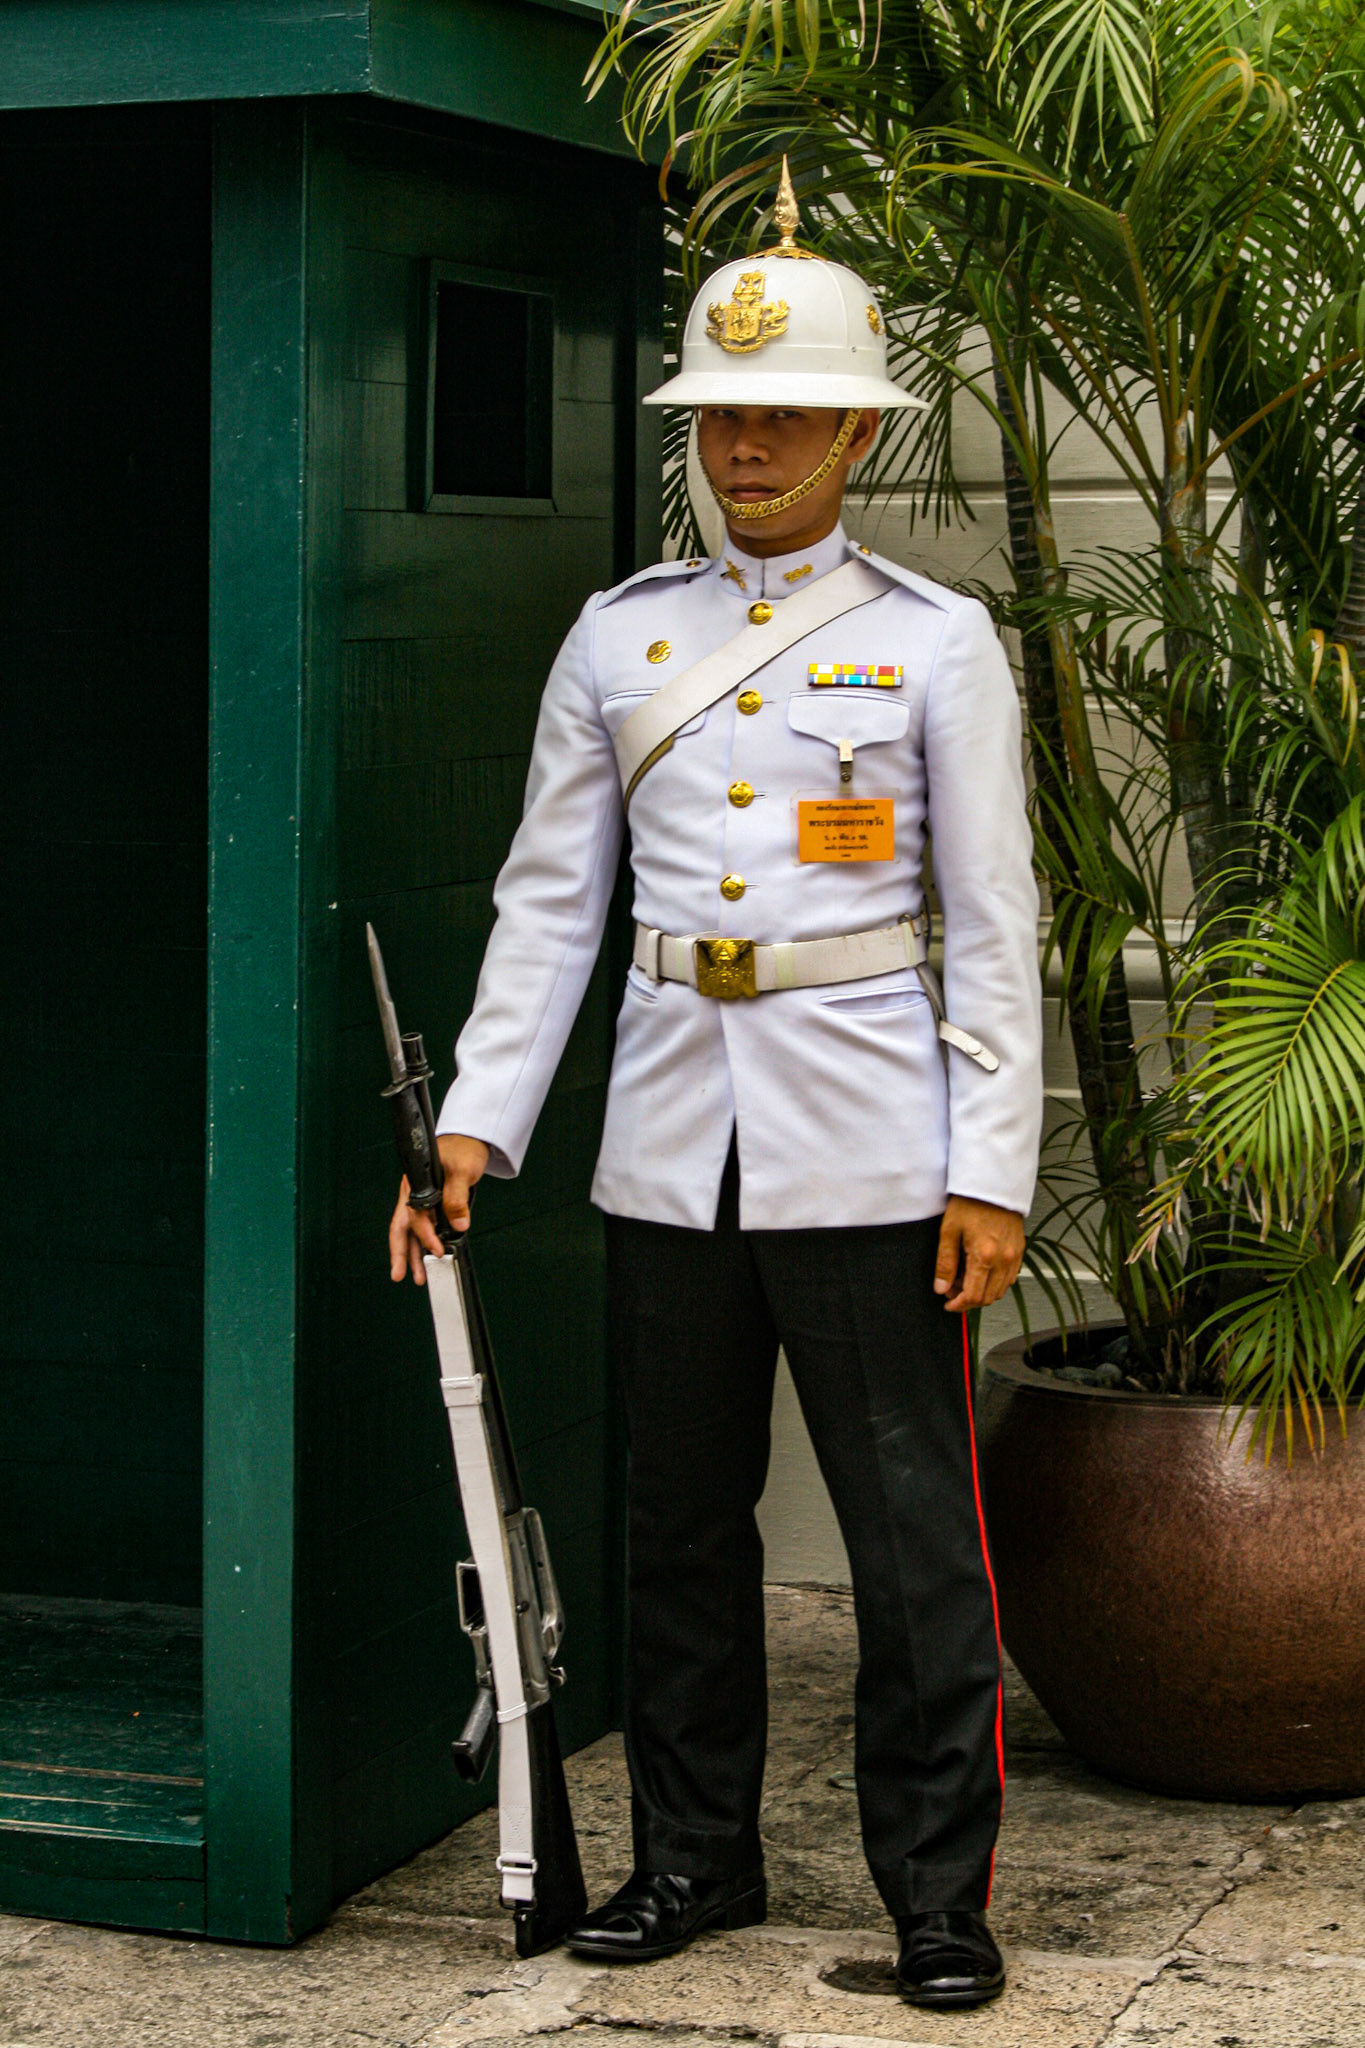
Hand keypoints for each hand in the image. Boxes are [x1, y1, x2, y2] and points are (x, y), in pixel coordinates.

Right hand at [387, 1134, 490, 1284]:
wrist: (469, 1139)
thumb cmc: (462, 1148)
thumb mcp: (463, 1171)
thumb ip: (458, 1198)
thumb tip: (459, 1224)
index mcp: (415, 1182)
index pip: (415, 1215)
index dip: (424, 1236)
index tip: (437, 1250)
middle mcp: (413, 1192)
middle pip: (402, 1227)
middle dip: (401, 1253)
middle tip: (400, 1275)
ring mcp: (420, 1198)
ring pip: (411, 1230)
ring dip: (413, 1253)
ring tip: (418, 1275)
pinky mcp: (430, 1203)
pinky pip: (423, 1226)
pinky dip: (424, 1242)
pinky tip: (427, 1257)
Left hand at [934, 1196, 1024, 1312]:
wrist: (991, 1183)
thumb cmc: (970, 1202)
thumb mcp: (949, 1231)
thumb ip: (945, 1263)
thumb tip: (941, 1288)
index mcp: (984, 1255)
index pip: (973, 1296)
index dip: (959, 1305)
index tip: (949, 1304)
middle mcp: (1003, 1259)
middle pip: (988, 1297)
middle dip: (968, 1300)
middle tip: (953, 1289)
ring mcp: (1014, 1255)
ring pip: (1000, 1290)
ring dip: (982, 1292)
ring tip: (965, 1279)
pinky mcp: (1019, 1250)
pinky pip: (1010, 1278)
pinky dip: (995, 1282)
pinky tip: (981, 1271)